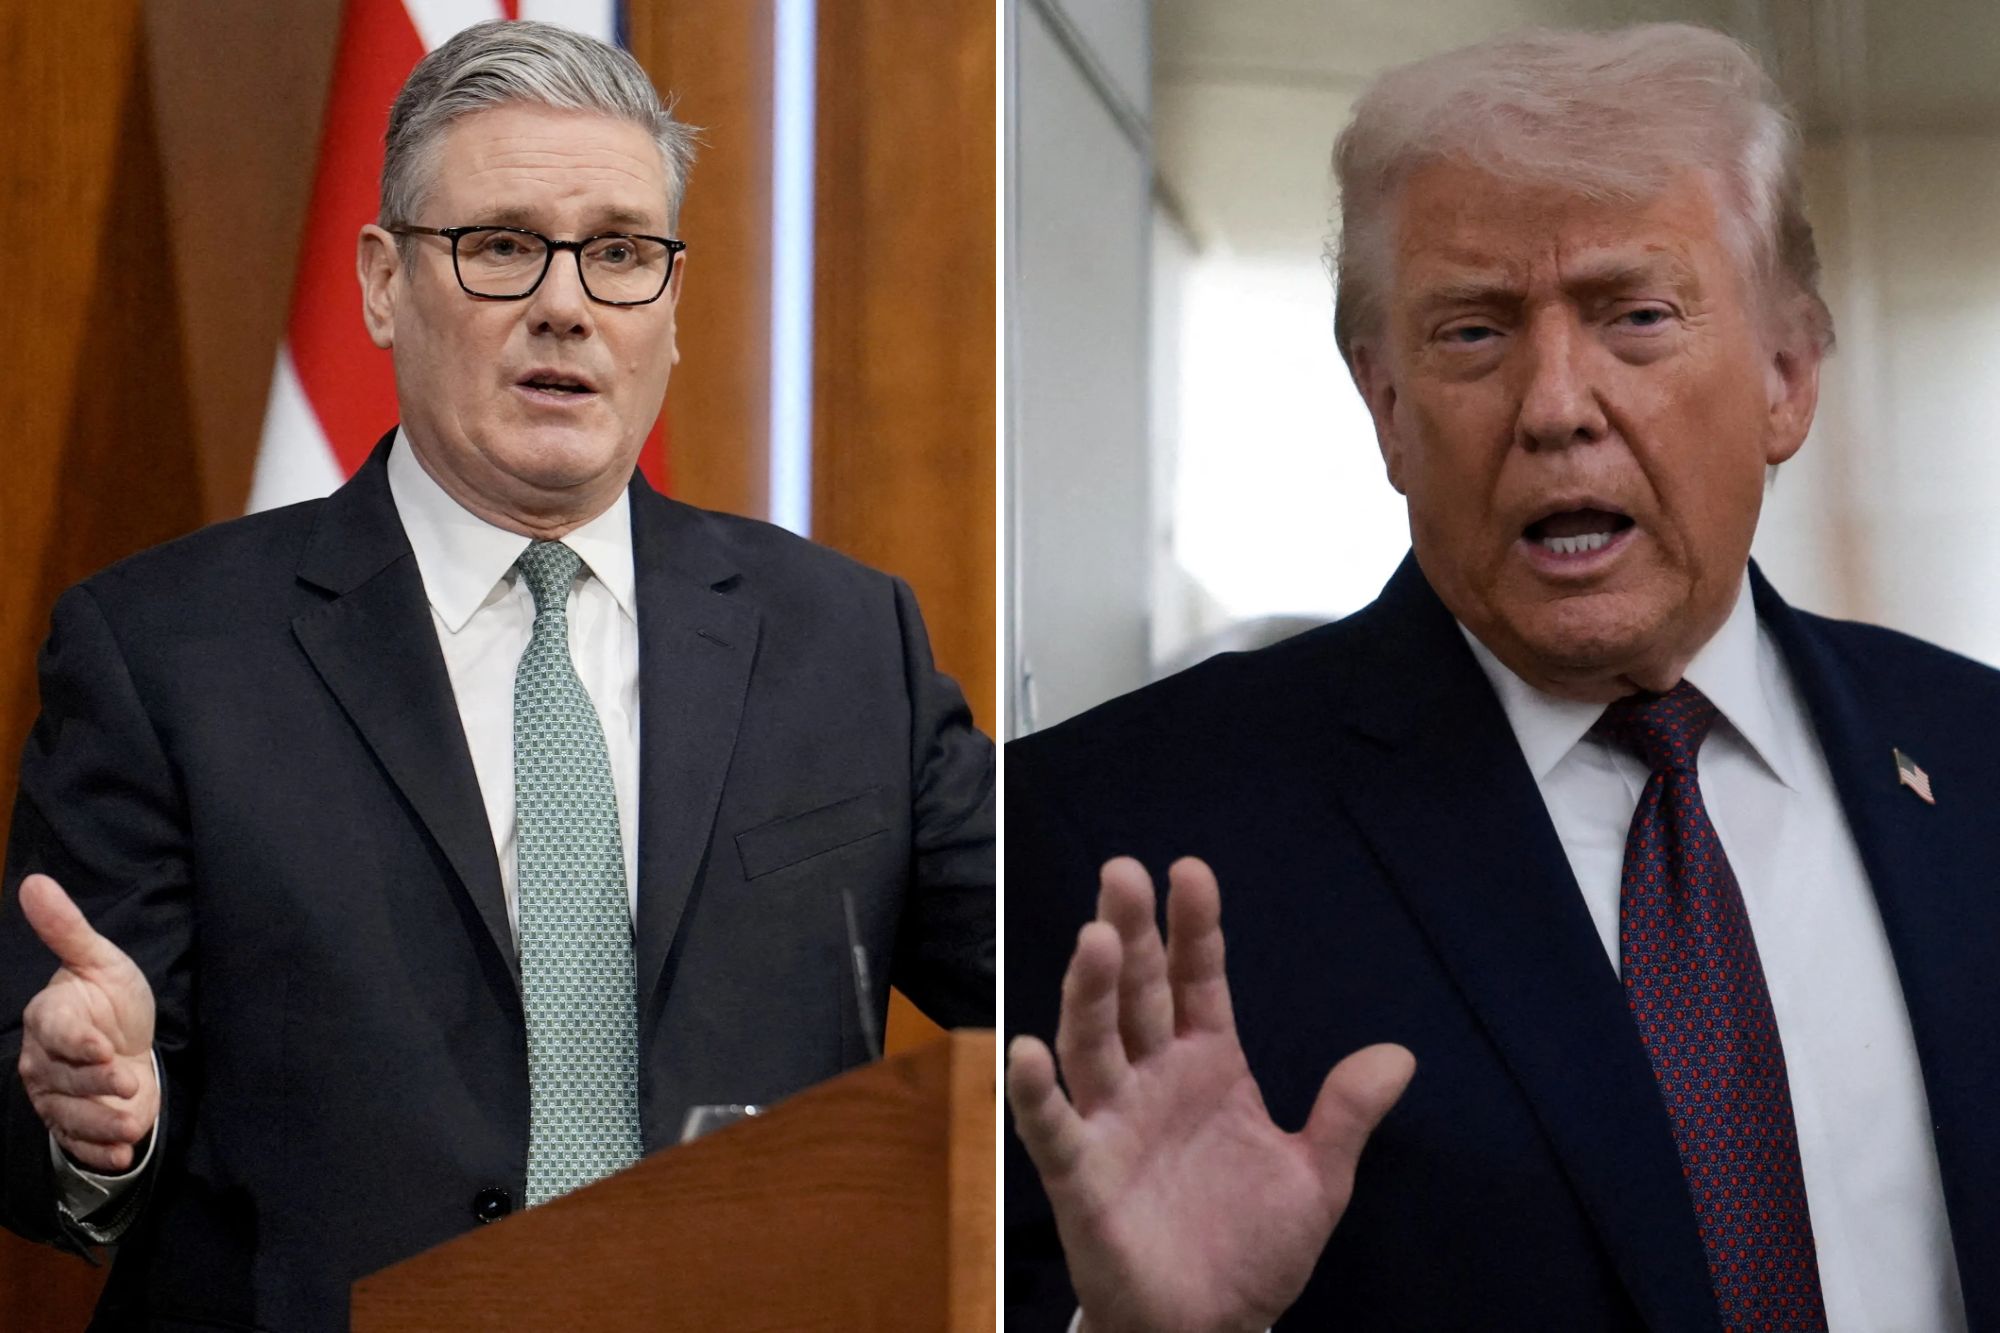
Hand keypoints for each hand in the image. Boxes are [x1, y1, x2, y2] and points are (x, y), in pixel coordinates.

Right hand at [16, 874, 158, 1172]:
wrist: (127, 1042)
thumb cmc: (111, 999)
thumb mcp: (99, 959)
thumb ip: (67, 929)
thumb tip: (34, 882)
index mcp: (49, 1017)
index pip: (56, 1032)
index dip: (77, 1042)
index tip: (103, 1047)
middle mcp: (43, 1060)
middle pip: (65, 1076)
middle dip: (97, 1082)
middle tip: (129, 1081)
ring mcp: (54, 1095)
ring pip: (70, 1114)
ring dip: (101, 1122)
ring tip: (132, 1121)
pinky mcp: (71, 1123)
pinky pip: (77, 1141)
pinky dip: (100, 1151)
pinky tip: (123, 1153)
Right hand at [1006, 857, 1414, 1332]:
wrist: (1213, 1328)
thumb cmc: (1250, 1248)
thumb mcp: (1317, 1179)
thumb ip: (1346, 1114)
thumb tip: (1400, 1054)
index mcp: (1208, 1065)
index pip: (1197, 979)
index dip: (1194, 927)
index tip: (1190, 871)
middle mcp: (1153, 1079)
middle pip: (1137, 992)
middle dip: (1131, 931)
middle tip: (1121, 873)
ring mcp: (1113, 1121)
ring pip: (1093, 1041)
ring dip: (1090, 991)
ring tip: (1096, 938)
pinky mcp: (1081, 1175)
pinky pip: (1055, 1127)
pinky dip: (1034, 1092)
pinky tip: (1027, 1051)